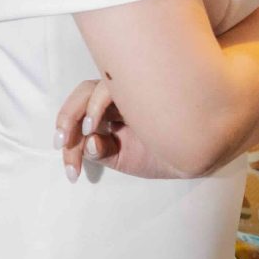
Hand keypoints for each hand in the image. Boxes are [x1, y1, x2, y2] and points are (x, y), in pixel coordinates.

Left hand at [52, 79, 195, 180]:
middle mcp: (118, 98)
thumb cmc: (162, 153)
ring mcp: (128, 91)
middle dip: (66, 118)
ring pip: (91, 87)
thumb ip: (103, 151)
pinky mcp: (139, 87)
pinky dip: (95, 105)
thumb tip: (88, 142)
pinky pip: (110, 86)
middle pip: (81, 94)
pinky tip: (94, 126)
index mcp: (112, 113)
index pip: (81, 115)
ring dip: (77, 111)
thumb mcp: (125, 158)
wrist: (196, 154)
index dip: (70, 140)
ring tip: (83, 134)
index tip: (71, 171)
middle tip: (62, 144)